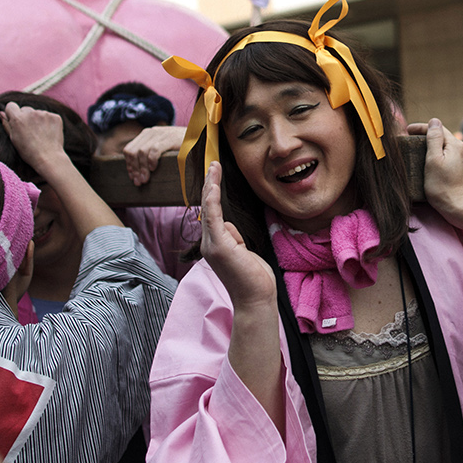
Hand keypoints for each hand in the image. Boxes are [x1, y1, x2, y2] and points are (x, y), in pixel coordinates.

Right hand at [0, 103, 68, 174]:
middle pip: (25, 109)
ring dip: (37, 120)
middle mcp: (31, 113)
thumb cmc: (29, 151)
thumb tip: (1, 112)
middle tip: (29, 132)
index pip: (11, 105)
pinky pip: (49, 116)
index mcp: (18, 118)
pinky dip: (48, 122)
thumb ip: (7, 124)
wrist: (49, 158)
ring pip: (37, 113)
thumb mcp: (13, 139)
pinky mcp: (55, 117)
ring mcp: (44, 114)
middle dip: (25, 117)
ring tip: (39, 134)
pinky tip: (48, 133)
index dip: (12, 113)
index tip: (15, 120)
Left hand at [124, 124, 188, 186]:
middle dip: (134, 169)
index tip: (133, 178)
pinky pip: (154, 150)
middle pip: (132, 152)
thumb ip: (149, 153)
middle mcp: (151, 132)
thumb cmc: (180, 146)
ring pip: (141, 152)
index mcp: (146, 134)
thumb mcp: (162, 147)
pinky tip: (154, 169)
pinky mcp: (169, 138)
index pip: (129, 149)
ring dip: (141, 168)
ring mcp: (160, 134)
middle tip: (138, 181)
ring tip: (145, 179)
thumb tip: (136, 171)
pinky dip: (151, 160)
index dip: (129, 165)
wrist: (199, 137)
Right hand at [199, 162, 275, 311]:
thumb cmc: (253, 279)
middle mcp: (208, 244)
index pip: (211, 214)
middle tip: (214, 162)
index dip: (211, 193)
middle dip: (209, 183)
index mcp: (214, 245)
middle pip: (206, 207)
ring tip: (214, 166)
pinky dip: (212, 199)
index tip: (215, 174)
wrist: (256, 299)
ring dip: (211, 185)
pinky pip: (212, 217)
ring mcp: (211, 245)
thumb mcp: (244, 252)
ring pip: (208, 209)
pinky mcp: (218, 246)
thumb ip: (234, 238)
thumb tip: (228, 226)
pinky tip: (213, 184)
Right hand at [421, 117, 462, 229]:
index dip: (421, 127)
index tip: (407, 130)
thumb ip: (434, 139)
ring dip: (433, 146)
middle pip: (443, 136)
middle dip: (426, 135)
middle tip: (410, 139)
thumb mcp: (433, 160)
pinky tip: (431, 162)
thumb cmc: (441, 186)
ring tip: (418, 150)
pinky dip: (439, 155)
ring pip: (446, 147)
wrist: (457, 208)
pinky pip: (449, 157)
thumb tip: (434, 121)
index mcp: (456, 145)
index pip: (437, 128)